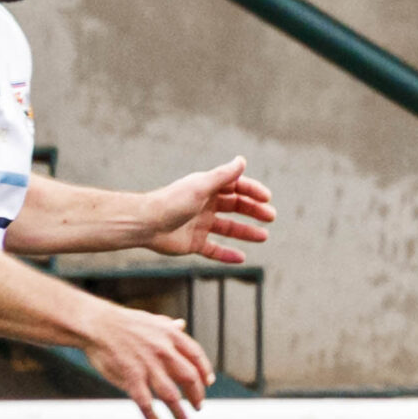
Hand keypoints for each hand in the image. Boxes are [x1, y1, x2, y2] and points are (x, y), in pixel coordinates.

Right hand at [80, 298, 214, 418]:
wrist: (96, 324)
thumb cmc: (123, 323)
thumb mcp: (151, 319)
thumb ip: (168, 326)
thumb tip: (182, 325)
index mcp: (170, 335)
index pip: (196, 356)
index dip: (205, 371)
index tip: (208, 383)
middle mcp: (163, 351)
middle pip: (189, 378)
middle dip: (197, 395)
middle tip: (198, 407)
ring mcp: (148, 365)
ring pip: (171, 395)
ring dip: (180, 412)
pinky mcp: (131, 377)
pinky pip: (146, 403)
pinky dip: (153, 417)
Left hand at [144, 157, 274, 263]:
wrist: (146, 224)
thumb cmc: (172, 202)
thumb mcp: (202, 186)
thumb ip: (223, 175)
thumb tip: (242, 160)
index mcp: (207, 188)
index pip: (235, 187)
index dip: (252, 191)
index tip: (267, 198)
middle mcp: (204, 205)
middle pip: (234, 207)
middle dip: (253, 211)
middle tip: (270, 217)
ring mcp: (199, 224)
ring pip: (228, 229)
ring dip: (246, 232)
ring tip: (264, 237)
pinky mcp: (193, 243)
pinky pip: (214, 249)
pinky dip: (227, 254)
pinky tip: (242, 258)